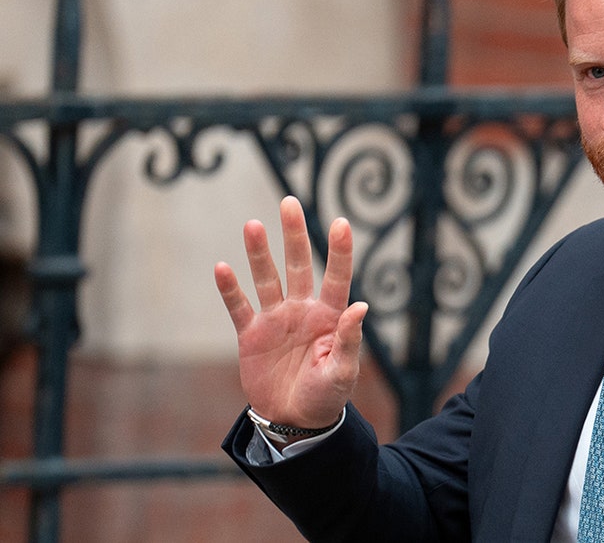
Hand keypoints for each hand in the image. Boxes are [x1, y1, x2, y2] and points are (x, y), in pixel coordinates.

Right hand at [215, 195, 367, 428]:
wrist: (294, 421)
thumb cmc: (326, 396)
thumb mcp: (343, 372)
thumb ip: (349, 340)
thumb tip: (361, 306)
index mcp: (330, 316)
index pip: (337, 276)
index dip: (339, 251)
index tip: (341, 222)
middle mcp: (303, 310)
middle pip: (299, 265)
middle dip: (295, 235)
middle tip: (289, 202)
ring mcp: (276, 320)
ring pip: (267, 279)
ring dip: (260, 253)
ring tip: (253, 224)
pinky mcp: (251, 335)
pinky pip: (239, 308)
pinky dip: (230, 290)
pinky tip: (223, 268)